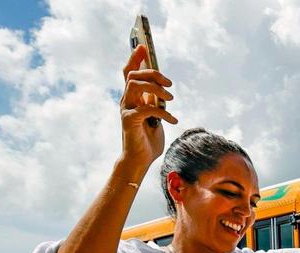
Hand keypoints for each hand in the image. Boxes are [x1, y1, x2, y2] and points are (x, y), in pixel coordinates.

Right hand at [119, 44, 177, 173]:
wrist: (140, 160)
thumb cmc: (148, 138)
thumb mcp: (155, 115)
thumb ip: (155, 101)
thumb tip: (162, 88)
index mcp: (132, 98)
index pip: (129, 72)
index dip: (135, 58)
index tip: (143, 46)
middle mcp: (126, 101)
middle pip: (133, 75)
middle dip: (152, 73)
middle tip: (169, 83)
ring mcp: (126, 110)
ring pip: (135, 86)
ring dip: (155, 88)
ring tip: (170, 99)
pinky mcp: (129, 121)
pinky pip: (146, 109)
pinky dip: (163, 112)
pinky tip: (173, 120)